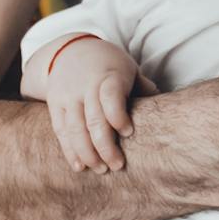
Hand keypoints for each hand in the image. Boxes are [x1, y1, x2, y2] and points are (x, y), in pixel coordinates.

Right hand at [45, 37, 156, 173]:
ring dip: (88, 153)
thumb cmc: (109, 65)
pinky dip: (70, 150)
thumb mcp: (128, 68)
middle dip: (105, 146)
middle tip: (118, 165)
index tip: (129, 132)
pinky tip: (80, 166)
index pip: (110, 96)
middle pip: (93, 119)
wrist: (71, 50)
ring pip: (75, 128)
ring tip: (101, 169)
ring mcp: (68, 95)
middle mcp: (85, 85)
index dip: (118, 116)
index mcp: (108, 75)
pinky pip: (61, 130)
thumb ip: (143, 88)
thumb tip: (163, 109)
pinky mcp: (55, 104)